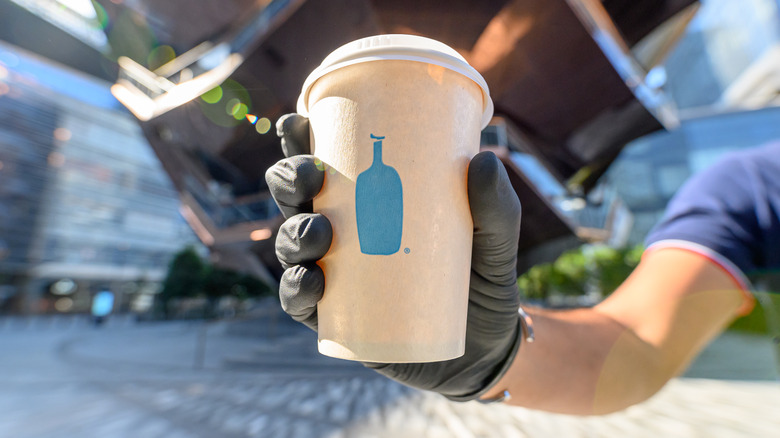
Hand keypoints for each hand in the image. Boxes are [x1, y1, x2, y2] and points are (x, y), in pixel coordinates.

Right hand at [266, 114, 522, 399]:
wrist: (484, 345)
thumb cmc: (482, 278)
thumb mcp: (495, 239)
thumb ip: (495, 205)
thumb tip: (483, 159)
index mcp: (366, 201)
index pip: (324, 164)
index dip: (299, 140)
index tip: (299, 121)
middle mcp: (341, 233)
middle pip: (295, 197)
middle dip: (289, 178)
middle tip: (312, 174)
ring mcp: (334, 274)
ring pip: (291, 245)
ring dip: (293, 233)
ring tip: (319, 232)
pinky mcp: (337, 317)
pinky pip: (301, 302)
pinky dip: (296, 289)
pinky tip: (311, 281)